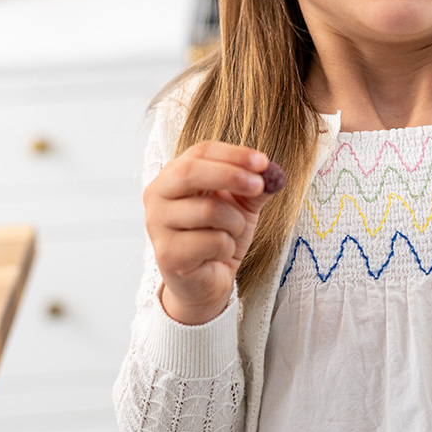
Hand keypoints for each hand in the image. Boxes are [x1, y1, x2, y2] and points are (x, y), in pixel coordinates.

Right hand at [143, 141, 284, 324]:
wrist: (207, 280)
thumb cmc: (219, 235)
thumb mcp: (241, 206)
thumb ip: (255, 187)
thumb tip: (273, 173)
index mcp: (173, 176)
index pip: (200, 151)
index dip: (233, 153)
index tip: (263, 161)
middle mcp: (157, 195)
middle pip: (191, 172)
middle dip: (231, 175)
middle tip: (260, 184)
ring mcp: (157, 224)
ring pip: (208, 210)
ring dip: (234, 223)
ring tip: (230, 234)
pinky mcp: (167, 253)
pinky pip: (212, 241)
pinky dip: (227, 247)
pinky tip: (218, 255)